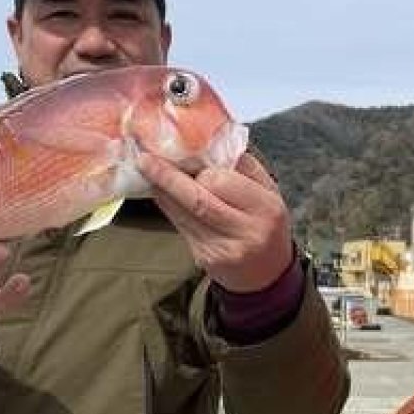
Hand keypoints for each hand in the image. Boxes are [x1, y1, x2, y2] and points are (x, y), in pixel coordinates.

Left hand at [136, 152, 293, 292]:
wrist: (267, 274)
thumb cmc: (266, 224)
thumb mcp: (268, 193)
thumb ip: (243, 166)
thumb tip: (210, 139)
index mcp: (265, 209)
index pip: (222, 182)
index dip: (199, 169)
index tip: (183, 154)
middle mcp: (246, 232)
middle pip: (198, 200)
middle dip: (168, 177)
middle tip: (145, 158)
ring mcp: (223, 248)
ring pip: (183, 213)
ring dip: (162, 190)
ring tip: (147, 169)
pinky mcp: (205, 258)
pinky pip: (180, 226)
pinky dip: (168, 206)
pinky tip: (161, 193)